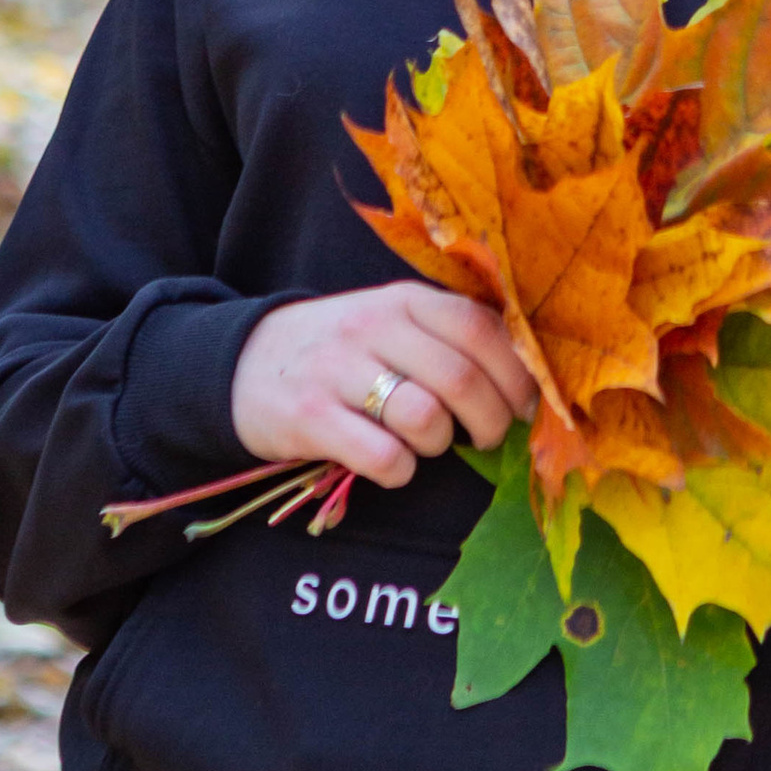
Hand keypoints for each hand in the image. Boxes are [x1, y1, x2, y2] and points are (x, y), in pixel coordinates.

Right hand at [232, 283, 533, 493]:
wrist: (245, 361)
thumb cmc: (342, 349)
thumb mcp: (392, 324)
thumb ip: (449, 338)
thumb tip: (526, 381)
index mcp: (403, 299)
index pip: (481, 328)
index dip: (515, 375)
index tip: (522, 407)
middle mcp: (372, 326)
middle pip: (461, 378)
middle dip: (488, 421)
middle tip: (483, 438)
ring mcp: (337, 370)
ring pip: (425, 417)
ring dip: (440, 444)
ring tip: (427, 444)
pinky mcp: (308, 416)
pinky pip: (381, 455)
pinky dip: (400, 470)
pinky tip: (392, 464)